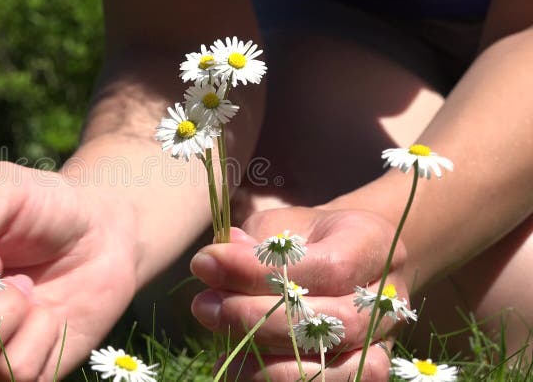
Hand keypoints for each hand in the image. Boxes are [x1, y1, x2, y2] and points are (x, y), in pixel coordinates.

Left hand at [190, 207, 409, 381]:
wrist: (346, 261)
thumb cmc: (305, 239)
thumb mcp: (279, 225)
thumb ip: (251, 244)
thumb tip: (214, 265)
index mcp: (372, 244)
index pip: (328, 268)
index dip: (262, 272)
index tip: (206, 263)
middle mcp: (387, 299)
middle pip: (332, 323)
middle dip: (257, 318)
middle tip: (205, 306)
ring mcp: (381, 343)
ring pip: (337, 371)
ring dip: (269, 366)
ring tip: (222, 355)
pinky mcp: (365, 372)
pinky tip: (241, 373)